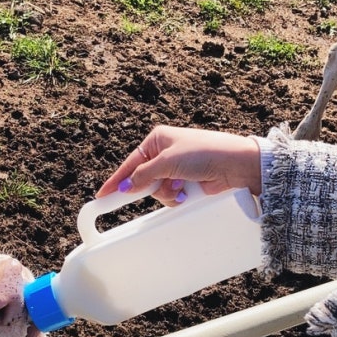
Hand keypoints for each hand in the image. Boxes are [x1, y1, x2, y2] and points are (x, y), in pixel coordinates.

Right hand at [96, 125, 262, 204]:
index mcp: (157, 140)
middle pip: (143, 179)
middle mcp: (164, 153)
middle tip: (162, 187)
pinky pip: (171, 196)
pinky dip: (176, 197)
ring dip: (166, 193)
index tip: (103, 196)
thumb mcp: (167, 162)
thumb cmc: (202, 153)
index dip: (117, 180)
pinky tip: (186, 193)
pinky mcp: (186, 182)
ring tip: (181, 187)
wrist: (234, 164)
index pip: (130, 163)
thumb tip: (126, 187)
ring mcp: (176, 169)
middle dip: (151, 187)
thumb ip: (143, 176)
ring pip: (157, 191)